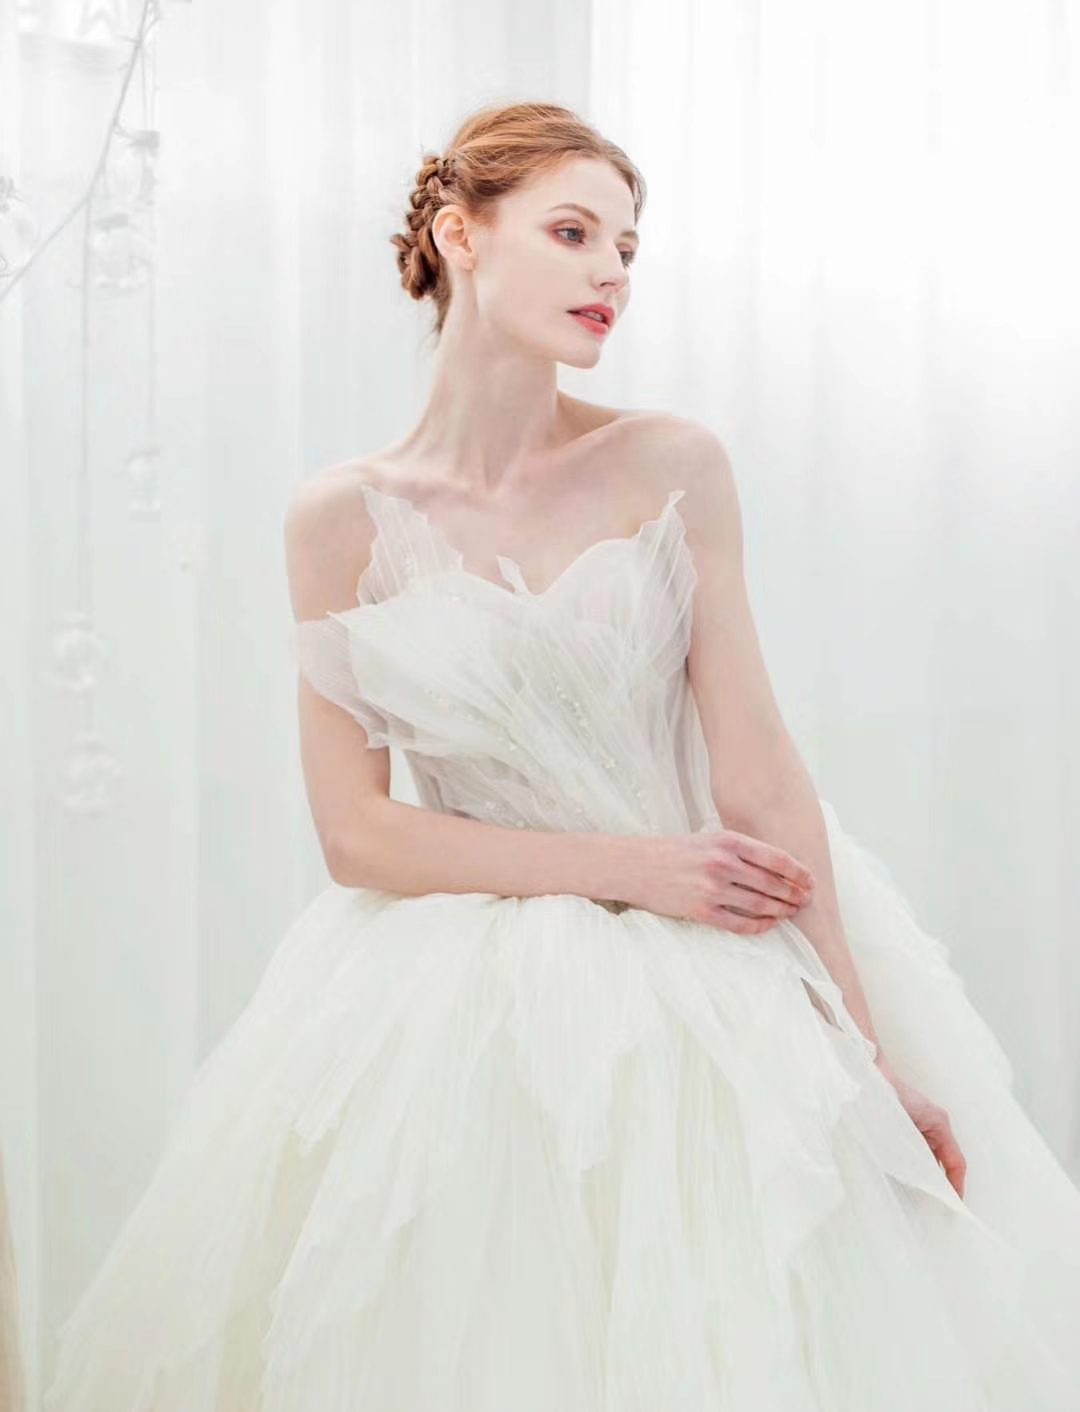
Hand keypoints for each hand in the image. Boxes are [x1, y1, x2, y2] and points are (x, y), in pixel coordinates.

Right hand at [626, 827, 815, 934]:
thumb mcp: (708, 839)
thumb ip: (739, 849)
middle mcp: (722, 863)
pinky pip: (739, 923)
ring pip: (760, 905)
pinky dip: (759, 926)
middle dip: (794, 894)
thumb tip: (776, 865)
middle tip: (806, 901)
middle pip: (772, 883)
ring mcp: (712, 888)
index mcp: (727, 841)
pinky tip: (768, 925)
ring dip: (781, 911)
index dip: (798, 872)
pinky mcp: (701, 910)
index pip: (776, 858)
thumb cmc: (674, 851)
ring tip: (791, 913)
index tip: (810, 881)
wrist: (636, 865)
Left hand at [875, 1056, 966, 1200]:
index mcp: (938, 1123)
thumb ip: (913, 1154)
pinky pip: (916, 1153)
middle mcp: (933, 1124)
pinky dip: (912, 1168)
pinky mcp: (906, 1126)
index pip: (955, 1162)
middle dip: (939, 1188)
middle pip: (943, 1163)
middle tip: (934, 1213)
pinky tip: (902, 1182)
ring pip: (929, 1159)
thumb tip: (920, 1182)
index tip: (953, 1209)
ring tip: (918, 1203)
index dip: (956, 1188)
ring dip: (924, 1179)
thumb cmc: (883, 1095)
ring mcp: (920, 1124)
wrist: (864, 1070)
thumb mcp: (901, 1129)